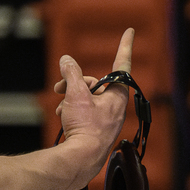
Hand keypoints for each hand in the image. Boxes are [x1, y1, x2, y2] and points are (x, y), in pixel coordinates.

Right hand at [55, 28, 134, 182]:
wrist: (82, 158)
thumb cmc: (85, 127)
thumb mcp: (76, 95)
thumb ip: (71, 74)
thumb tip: (66, 60)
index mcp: (117, 95)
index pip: (121, 64)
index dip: (124, 46)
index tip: (130, 32)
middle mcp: (115, 105)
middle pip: (93, 82)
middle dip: (74, 83)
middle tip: (59, 88)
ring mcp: (106, 117)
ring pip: (85, 97)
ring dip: (70, 99)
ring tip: (63, 110)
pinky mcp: (97, 128)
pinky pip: (83, 110)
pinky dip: (72, 110)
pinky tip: (65, 118)